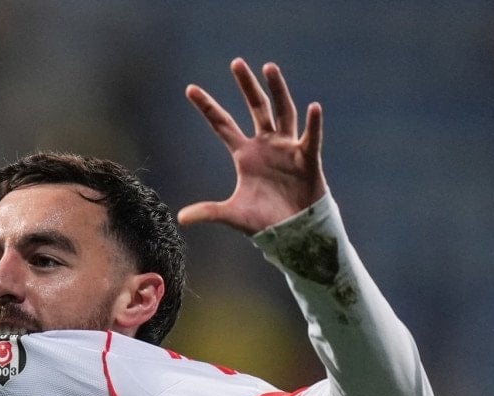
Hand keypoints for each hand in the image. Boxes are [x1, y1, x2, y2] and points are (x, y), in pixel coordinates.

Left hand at [178, 58, 326, 234]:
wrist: (293, 233)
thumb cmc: (264, 222)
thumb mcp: (232, 214)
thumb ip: (207, 212)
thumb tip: (180, 219)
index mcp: (244, 154)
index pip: (222, 124)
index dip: (208, 107)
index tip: (190, 88)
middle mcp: (265, 145)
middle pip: (255, 108)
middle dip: (246, 86)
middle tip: (236, 62)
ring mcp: (287, 149)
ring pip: (283, 112)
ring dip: (277, 90)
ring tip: (269, 67)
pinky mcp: (307, 159)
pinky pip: (310, 138)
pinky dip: (313, 124)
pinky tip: (314, 107)